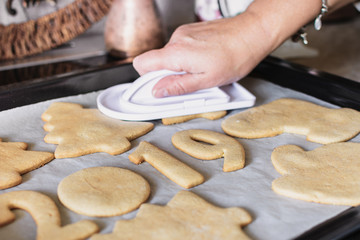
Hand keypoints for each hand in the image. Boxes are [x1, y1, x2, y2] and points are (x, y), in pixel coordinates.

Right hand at [133, 11, 273, 96]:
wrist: (253, 33)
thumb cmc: (235, 56)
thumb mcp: (207, 80)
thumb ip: (178, 86)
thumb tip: (158, 91)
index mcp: (177, 53)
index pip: (142, 63)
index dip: (146, 79)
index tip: (158, 88)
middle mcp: (177, 39)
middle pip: (157, 61)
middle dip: (168, 75)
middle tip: (189, 83)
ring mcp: (184, 33)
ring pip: (171, 55)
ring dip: (181, 66)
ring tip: (202, 71)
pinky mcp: (192, 30)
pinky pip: (181, 47)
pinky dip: (188, 57)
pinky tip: (205, 61)